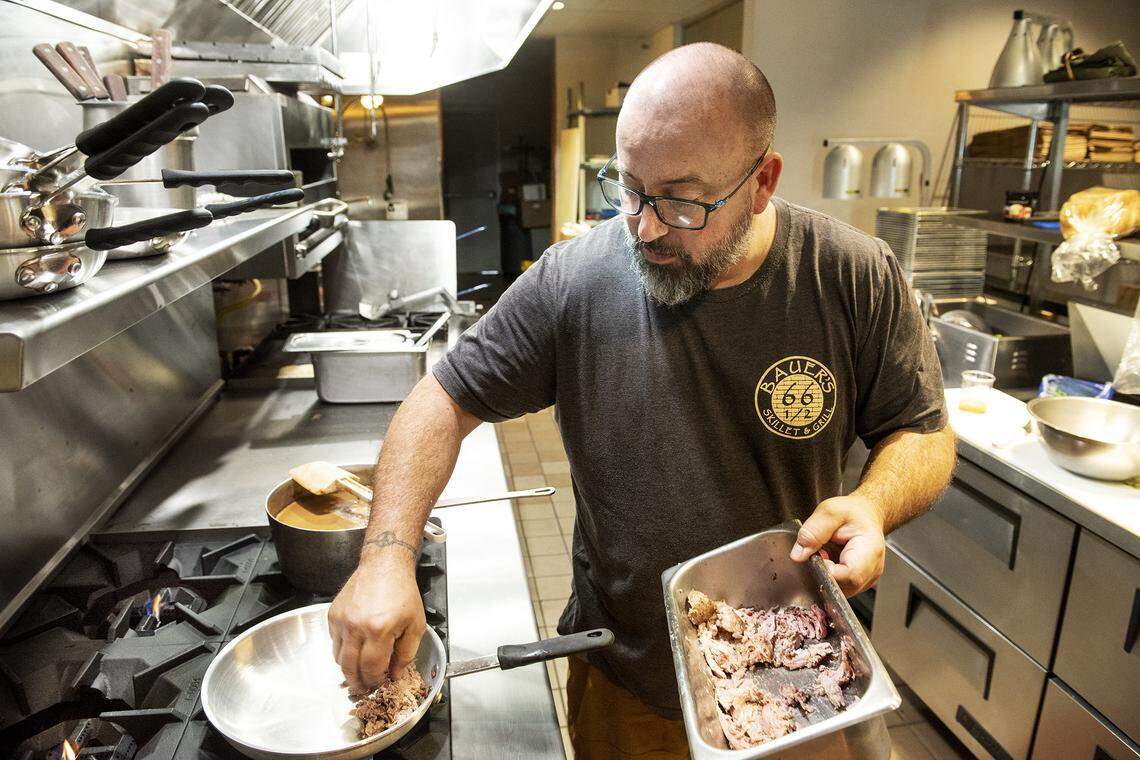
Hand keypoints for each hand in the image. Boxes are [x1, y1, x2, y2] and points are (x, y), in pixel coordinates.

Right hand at [327, 553, 425, 694]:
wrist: (384, 565)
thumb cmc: (403, 593)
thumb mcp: (416, 625)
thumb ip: (406, 654)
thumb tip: (394, 675)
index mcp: (379, 630)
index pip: (370, 669)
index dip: (374, 681)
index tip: (379, 684)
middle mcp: (356, 626)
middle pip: (349, 668)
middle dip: (357, 682)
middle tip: (364, 687)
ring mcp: (342, 620)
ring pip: (338, 657)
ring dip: (348, 668)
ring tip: (359, 670)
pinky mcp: (333, 614)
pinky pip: (334, 641)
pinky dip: (343, 649)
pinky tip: (355, 647)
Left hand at [789, 494, 885, 596]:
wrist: (865, 515)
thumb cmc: (853, 513)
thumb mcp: (830, 512)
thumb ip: (813, 532)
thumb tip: (798, 555)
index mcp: (869, 551)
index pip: (849, 575)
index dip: (827, 571)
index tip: (818, 557)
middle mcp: (871, 570)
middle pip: (843, 586)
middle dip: (823, 573)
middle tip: (820, 552)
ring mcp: (866, 580)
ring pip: (839, 590)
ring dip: (825, 576)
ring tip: (826, 554)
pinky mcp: (858, 583)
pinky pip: (839, 588)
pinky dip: (829, 577)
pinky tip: (828, 562)